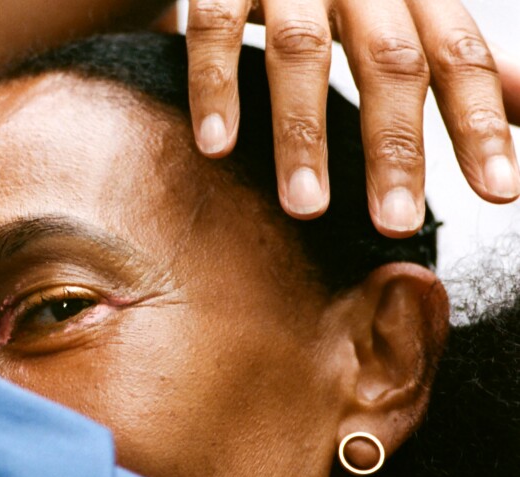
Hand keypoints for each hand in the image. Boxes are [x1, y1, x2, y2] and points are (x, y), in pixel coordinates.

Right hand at [186, 0, 518, 237]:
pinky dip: (217, 88)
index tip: (498, 191)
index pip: (457, 54)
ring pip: (300, 51)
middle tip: (396, 223)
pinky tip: (217, 147)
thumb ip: (452, 57)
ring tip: (306, 207)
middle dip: (395, 146)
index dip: (479, 122)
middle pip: (388, 60)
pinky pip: (216, 27)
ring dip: (303, 136)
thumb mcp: (401, 15)